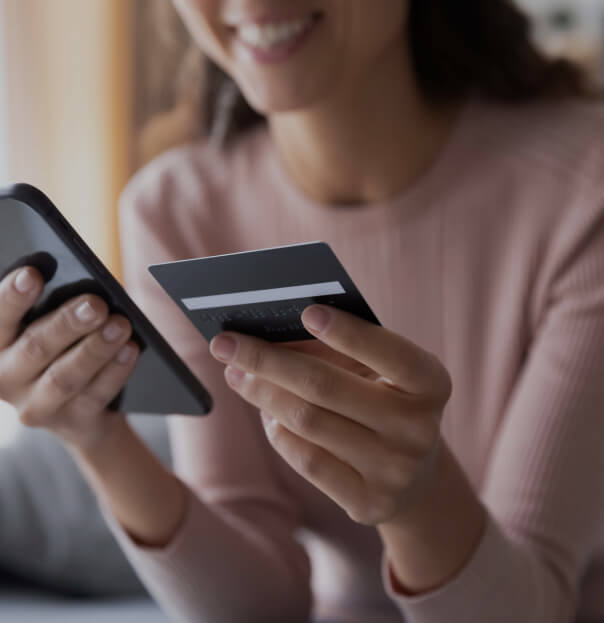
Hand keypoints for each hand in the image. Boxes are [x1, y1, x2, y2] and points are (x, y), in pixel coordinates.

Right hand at [0, 267, 139, 447]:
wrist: (80, 412)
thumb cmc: (61, 350)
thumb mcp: (49, 328)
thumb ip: (52, 309)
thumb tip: (84, 287)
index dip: (11, 297)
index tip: (31, 274)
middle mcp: (6, 379)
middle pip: (35, 348)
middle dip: (67, 324)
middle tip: (96, 304)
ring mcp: (37, 406)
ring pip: (66, 376)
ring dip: (96, 348)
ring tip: (121, 325)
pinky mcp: (71, 423)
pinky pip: (95, 395)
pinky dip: (115, 371)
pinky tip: (131, 349)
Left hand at [209, 305, 451, 524]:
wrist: (414, 476)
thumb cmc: (387, 402)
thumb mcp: (380, 372)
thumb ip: (339, 350)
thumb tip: (270, 335)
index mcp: (431, 384)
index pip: (392, 354)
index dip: (350, 334)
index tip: (307, 312)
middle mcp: (419, 429)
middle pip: (326, 387)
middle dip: (267, 360)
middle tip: (226, 343)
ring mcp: (395, 471)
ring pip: (308, 422)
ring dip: (262, 393)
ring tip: (237, 373)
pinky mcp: (369, 503)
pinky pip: (305, 460)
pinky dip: (278, 432)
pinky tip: (267, 413)